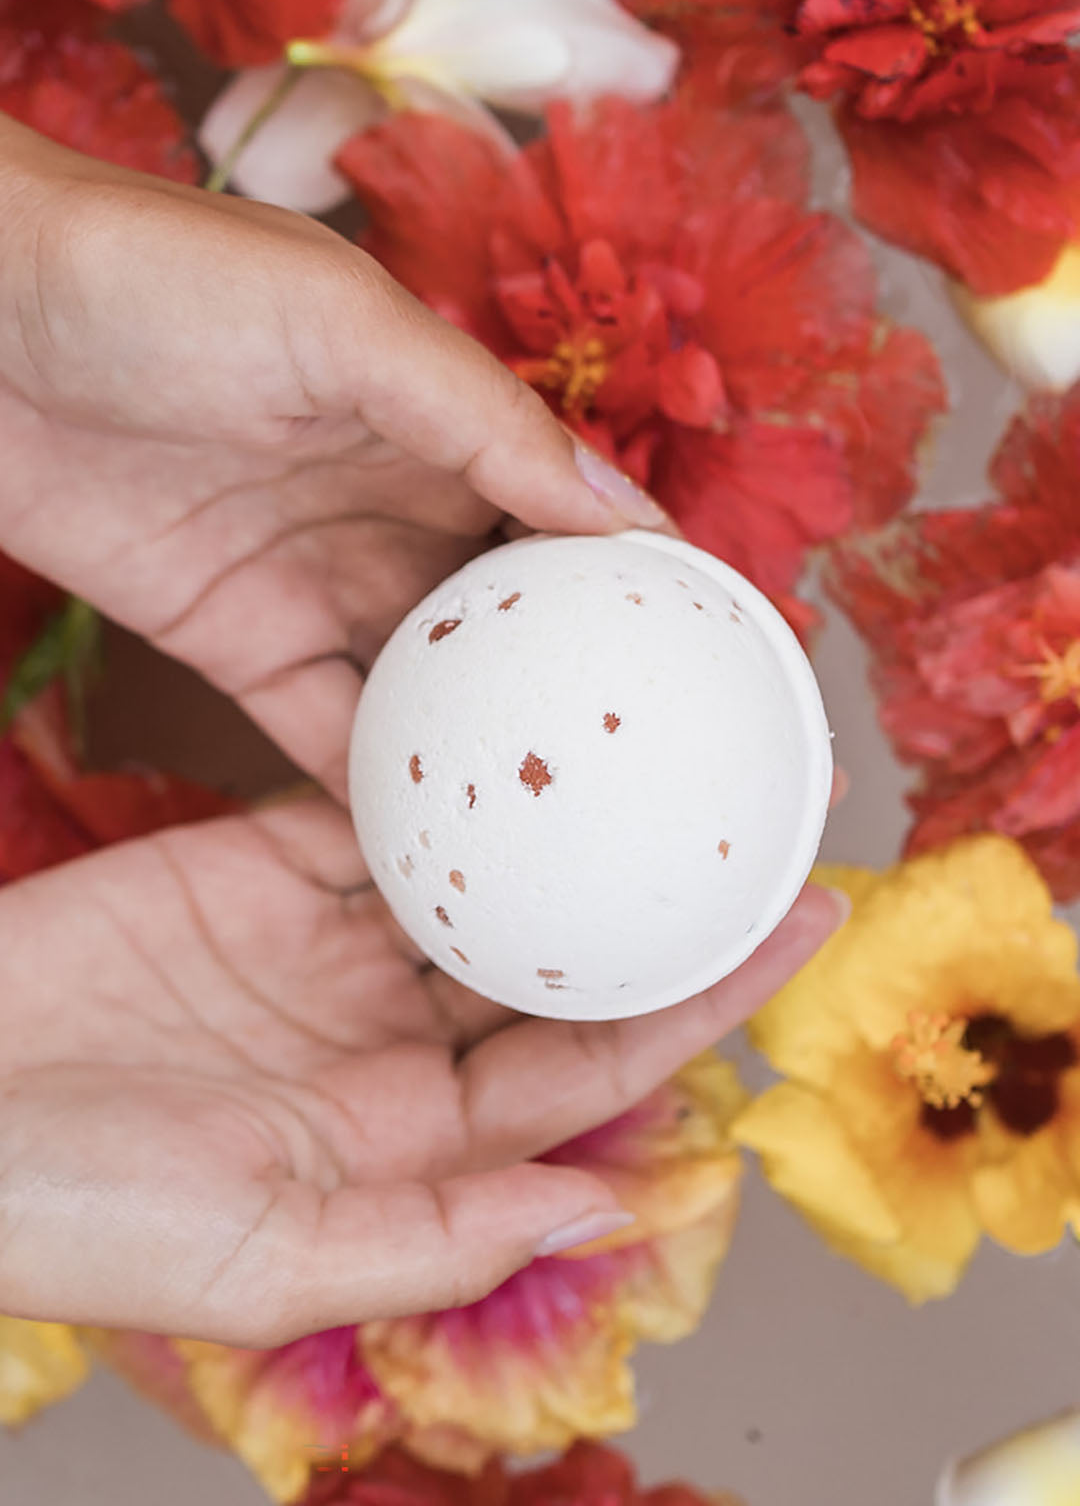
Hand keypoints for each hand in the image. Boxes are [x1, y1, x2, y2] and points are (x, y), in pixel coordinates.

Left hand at [0, 116, 664, 797]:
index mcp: (438, 421)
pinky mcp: (240, 643)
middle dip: (577, 686)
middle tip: (649, 768)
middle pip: (512, 617)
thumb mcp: (342, 322)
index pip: (567, 511)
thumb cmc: (153, 283)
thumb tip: (620, 506)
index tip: (712, 656)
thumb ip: (478, 416)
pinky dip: (375, 786)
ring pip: (431, 688)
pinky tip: (431, 839)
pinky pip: (327, 731)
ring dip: (485, 751)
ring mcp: (320, 581)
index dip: (639, 578)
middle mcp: (395, 508)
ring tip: (559, 827)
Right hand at [0, 797, 844, 1343]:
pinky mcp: (259, 862)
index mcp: (412, 1137)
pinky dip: (436, 771)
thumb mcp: (264, 1259)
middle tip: (761, 820)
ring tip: (660, 750)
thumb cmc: (78, 1216)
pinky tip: (508, 727)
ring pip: (478, 870)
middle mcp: (387, 1035)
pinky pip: (373, 807)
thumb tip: (603, 1212)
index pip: (590, 1062)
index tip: (800, 929)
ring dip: (563, 819)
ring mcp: (326, 943)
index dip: (700, 1000)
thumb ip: (437, 1235)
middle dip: (655, 897)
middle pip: (555, 956)